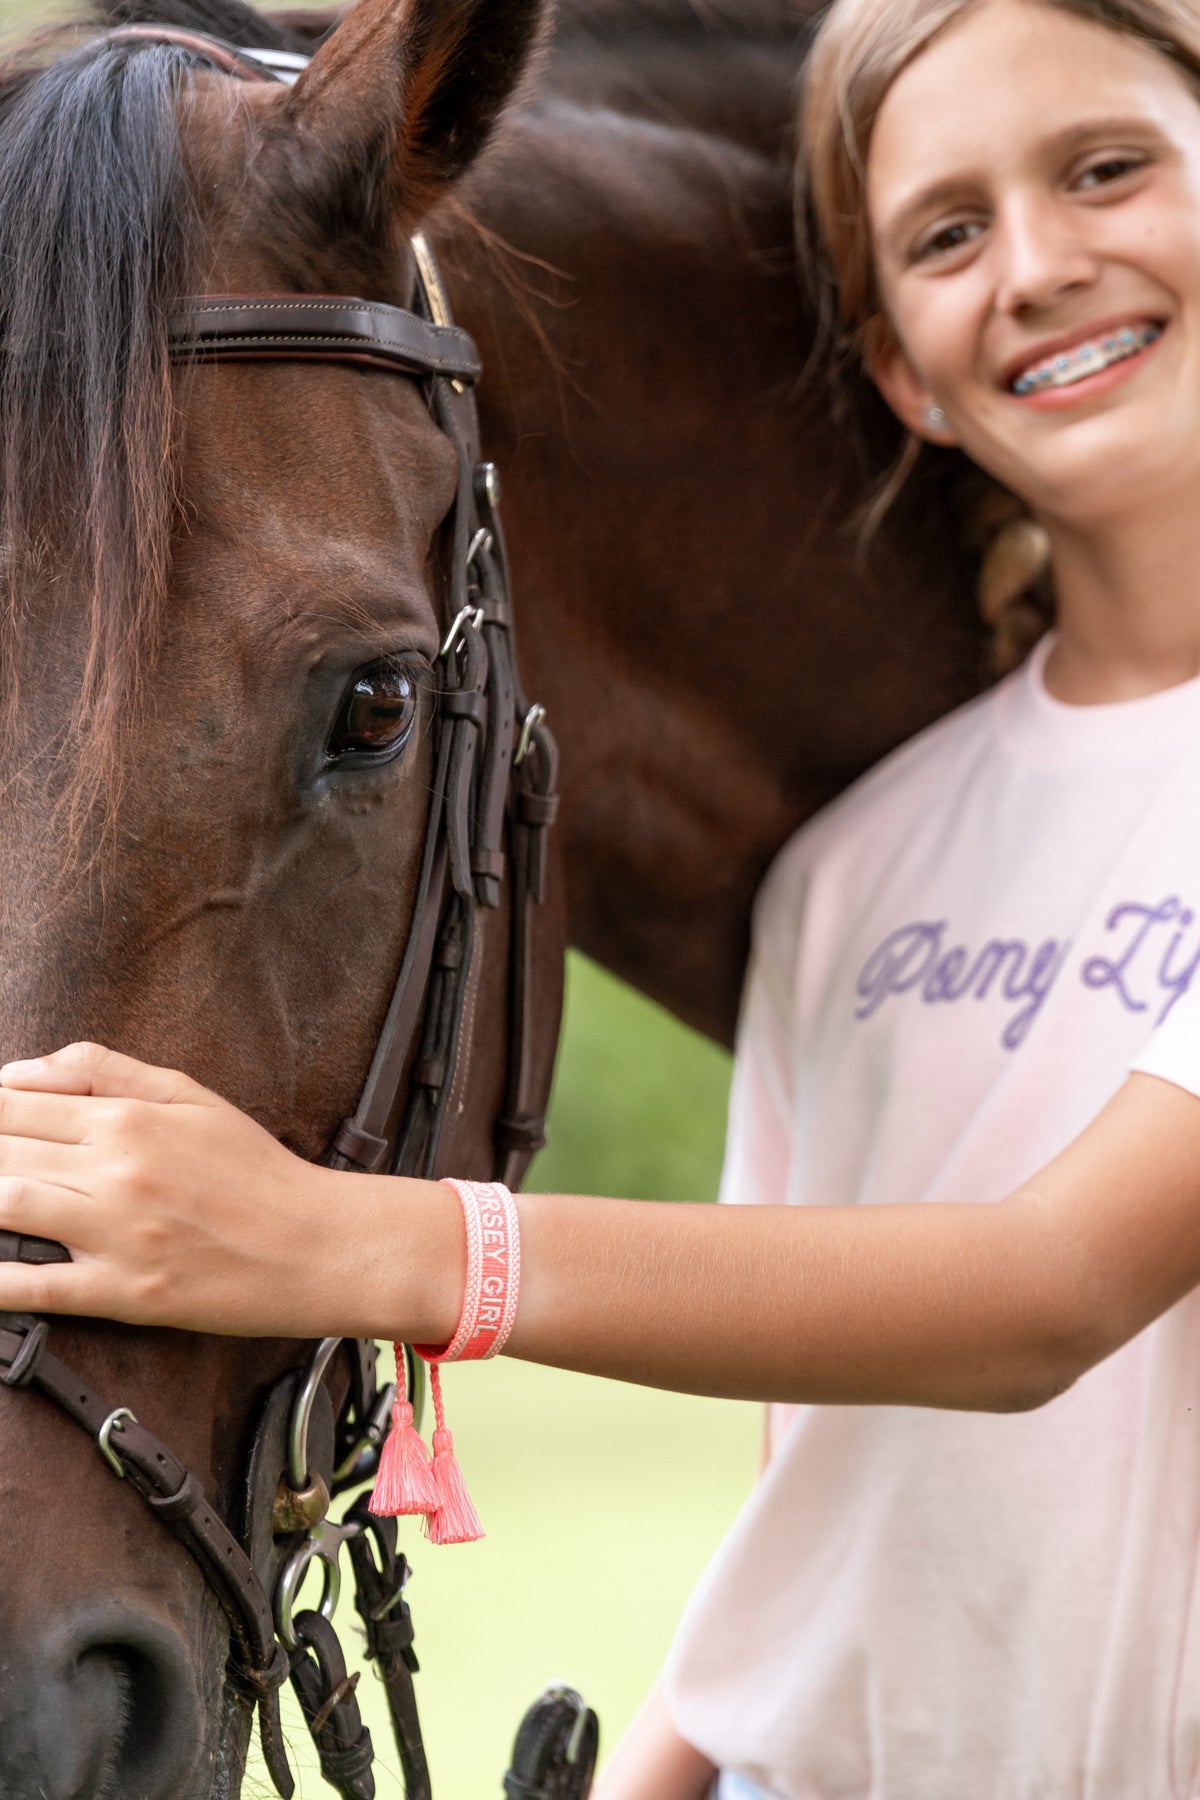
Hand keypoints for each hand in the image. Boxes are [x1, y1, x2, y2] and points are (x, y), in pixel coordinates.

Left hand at [0, 1042, 367, 1335]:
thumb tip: (17, 1073)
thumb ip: (101, 1071)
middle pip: (1, 1154)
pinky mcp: (123, 1294)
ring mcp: (116, 1235)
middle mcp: (115, 1172)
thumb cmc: (257, 1172)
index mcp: (127, 1120)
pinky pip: (35, 1289)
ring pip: (6, 1207)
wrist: (316, 1244)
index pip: (12, 1106)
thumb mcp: (189, 1095)